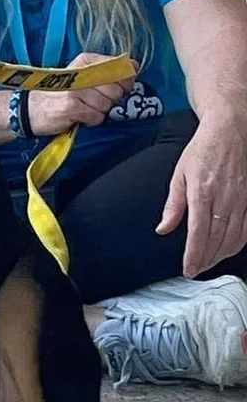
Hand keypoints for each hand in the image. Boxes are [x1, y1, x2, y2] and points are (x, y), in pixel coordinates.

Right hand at [27, 53, 136, 136]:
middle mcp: (81, 73)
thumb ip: (106, 71)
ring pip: (107, 105)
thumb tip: (134, 67)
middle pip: (116, 89)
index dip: (123, 82)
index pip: (119, 67)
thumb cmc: (57, 94)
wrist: (28, 109)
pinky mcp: (71, 107)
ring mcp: (76, 90)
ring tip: (82, 109)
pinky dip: (90, 120)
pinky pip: (97, 117)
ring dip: (97, 111)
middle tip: (92, 102)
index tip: (114, 88)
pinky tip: (78, 117)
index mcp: (85, 61)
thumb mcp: (80, 76)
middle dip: (109, 100)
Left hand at [156, 110, 246, 276]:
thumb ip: (173, 205)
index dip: (194, 255)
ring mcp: (241, 200)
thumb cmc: (201, 151)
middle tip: (195, 269)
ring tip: (207, 262)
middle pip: (217, 239)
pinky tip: (226, 249)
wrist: (229, 132)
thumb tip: (163, 229)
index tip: (188, 268)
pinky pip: (246, 229)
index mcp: (203, 192)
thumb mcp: (179, 175)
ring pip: (234, 238)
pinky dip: (236, 244)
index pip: (199, 233)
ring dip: (220, 255)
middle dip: (205, 259)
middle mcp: (225, 198)